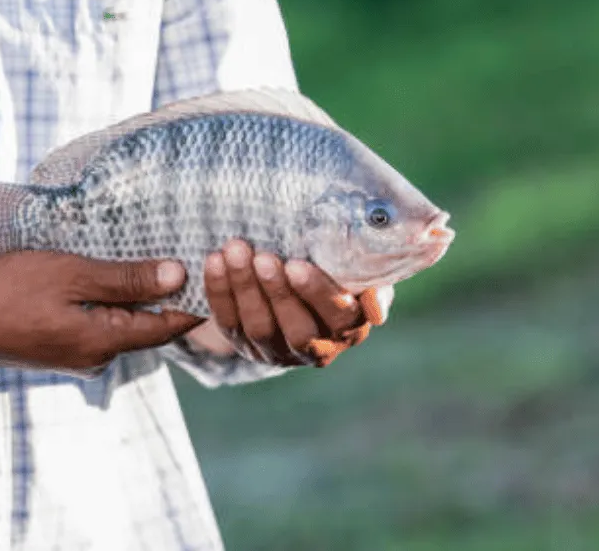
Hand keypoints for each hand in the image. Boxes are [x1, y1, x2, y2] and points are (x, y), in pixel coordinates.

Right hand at [0, 251, 198, 376]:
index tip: (216, 269)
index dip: (196, 298)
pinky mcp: (64, 349)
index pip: (170, 325)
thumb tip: (179, 275)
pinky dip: (110, 301)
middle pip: (149, 324)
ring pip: (123, 322)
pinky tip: (109, 274)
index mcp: (106, 341)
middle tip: (189, 251)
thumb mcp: (72, 274)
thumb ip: (126, 278)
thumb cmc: (8, 292)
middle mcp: (99, 357)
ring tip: (152, 255)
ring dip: (137, 295)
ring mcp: (80, 357)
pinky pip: (100, 323)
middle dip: (169, 292)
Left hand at [199, 240, 392, 366]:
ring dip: (245, 288)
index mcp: (351, 328)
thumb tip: (384, 295)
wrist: (295, 281)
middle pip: (298, 329)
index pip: (340, 317)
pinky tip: (215, 260)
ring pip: (260, 327)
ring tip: (237, 250)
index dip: (318, 294)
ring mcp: (277, 350)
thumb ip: (374, 272)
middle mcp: (317, 347)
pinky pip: (229, 321)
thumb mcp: (359, 268)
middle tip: (264, 257)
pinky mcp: (244, 343)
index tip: (298, 263)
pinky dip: (219, 290)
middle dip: (279, 292)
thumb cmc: (336, 267)